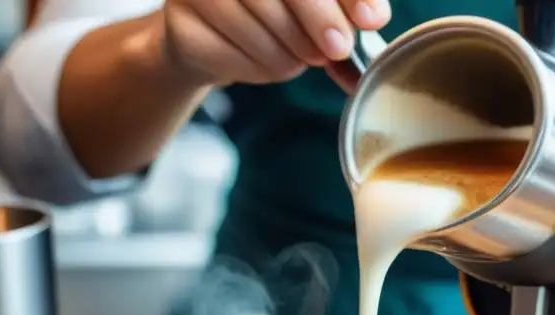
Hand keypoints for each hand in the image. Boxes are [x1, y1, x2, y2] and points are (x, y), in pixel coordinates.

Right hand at [162, 0, 389, 86]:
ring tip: (302, 58)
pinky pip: (232, 53)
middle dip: (318, 21)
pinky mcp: (180, 22)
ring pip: (256, 23)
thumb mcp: (314, 4)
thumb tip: (374, 17)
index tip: (371, 18)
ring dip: (290, 52)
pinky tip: (272, 63)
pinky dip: (263, 68)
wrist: (208, 39)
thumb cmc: (270, 13)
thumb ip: (343, 4)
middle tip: (337, 48)